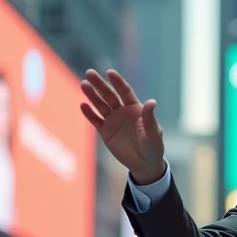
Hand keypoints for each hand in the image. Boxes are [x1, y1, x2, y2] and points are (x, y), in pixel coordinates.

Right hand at [79, 69, 165, 184]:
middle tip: (89, 73)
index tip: (110, 72)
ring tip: (84, 85)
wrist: (144, 164)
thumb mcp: (154, 133)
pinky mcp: (105, 132)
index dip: (117, 82)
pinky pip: (95, 120)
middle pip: (109, 95)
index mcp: (135, 108)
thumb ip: (150, 118)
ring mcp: (113, 121)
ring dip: (92, 95)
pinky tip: (83, 105)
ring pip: (100, 105)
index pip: (125, 91)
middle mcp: (122, 111)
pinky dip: (89, 113)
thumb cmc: (153, 147)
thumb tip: (152, 101)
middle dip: (100, 84)